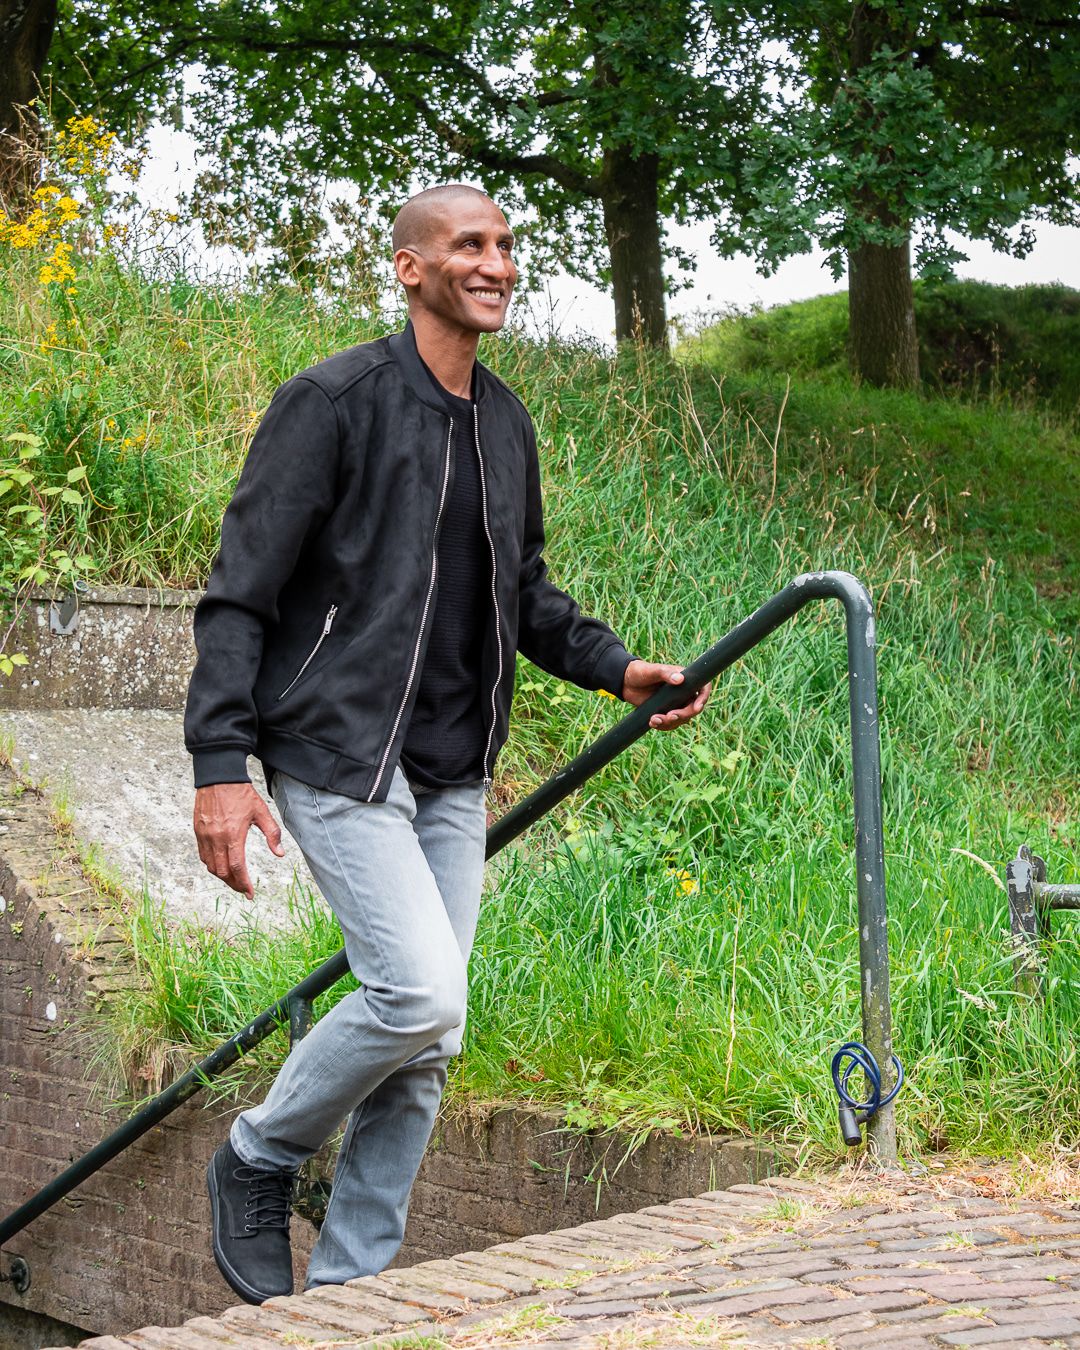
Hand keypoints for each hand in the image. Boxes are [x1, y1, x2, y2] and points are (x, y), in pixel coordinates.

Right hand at [193, 782, 284, 897]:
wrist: (219, 777)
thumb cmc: (242, 794)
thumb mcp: (262, 812)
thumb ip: (272, 834)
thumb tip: (280, 854)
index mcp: (233, 835)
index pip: (237, 867)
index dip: (244, 883)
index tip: (250, 894)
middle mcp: (216, 838)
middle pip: (222, 871)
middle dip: (234, 884)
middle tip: (244, 889)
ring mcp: (205, 835)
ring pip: (210, 866)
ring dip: (222, 876)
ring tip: (234, 879)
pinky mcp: (198, 831)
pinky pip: (203, 855)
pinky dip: (211, 865)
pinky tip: (221, 865)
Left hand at [621, 660, 710, 730]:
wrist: (627, 682)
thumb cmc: (642, 671)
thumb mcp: (653, 671)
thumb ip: (666, 674)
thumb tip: (680, 679)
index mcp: (685, 679)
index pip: (703, 688)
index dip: (703, 698)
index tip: (697, 708)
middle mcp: (684, 692)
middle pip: (693, 708)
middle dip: (682, 715)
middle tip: (669, 716)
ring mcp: (676, 704)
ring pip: (682, 719)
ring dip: (669, 723)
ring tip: (653, 719)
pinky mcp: (666, 712)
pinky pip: (671, 724)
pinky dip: (663, 726)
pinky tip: (651, 722)